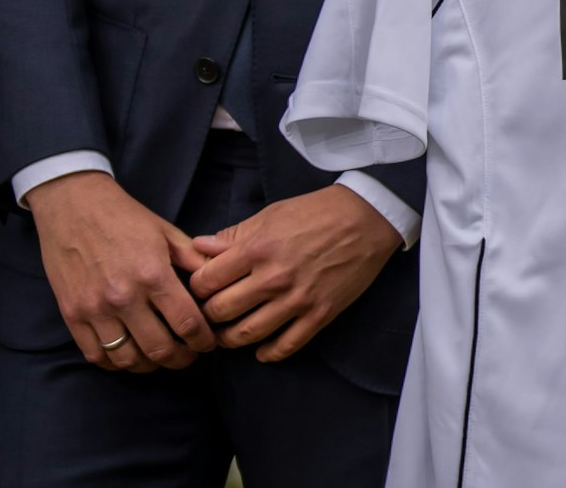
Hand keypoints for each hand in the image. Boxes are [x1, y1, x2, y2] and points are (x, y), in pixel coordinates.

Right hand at [28, 171, 215, 371]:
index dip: (203, 340)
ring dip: (149, 365)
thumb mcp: (167, 233)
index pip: (186, 322)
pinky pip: (96, 355)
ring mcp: (94, 310)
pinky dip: (115, 363)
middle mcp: (123, 297)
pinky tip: (129, 355)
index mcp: (153, 274)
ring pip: (127, 358)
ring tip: (161, 357)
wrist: (73, 207)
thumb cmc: (125, 218)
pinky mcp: (71, 316)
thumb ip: (195, 259)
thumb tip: (221, 279)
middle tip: (189, 355)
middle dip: (181, 358)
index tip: (209, 344)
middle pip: (158, 349)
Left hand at [188, 186, 401, 361]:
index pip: (205, 282)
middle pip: (220, 312)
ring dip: (230, 339)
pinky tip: (261, 349)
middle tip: (212, 313)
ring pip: (246, 334)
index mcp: (257, 249)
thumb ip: (234, 234)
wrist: (369, 217)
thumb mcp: (272, 213)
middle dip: (208, 315)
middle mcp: (273, 277)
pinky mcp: (320, 313)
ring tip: (228, 334)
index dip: (197, 287)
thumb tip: (199, 247)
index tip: (202, 289)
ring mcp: (297, 299)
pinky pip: (286, 345)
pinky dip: (268, 353)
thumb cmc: (319, 211)